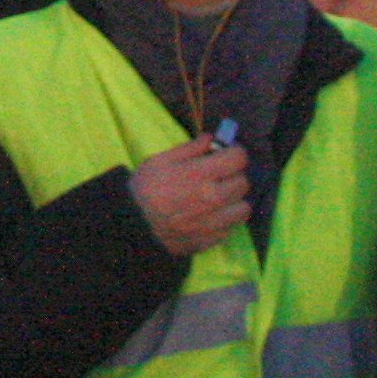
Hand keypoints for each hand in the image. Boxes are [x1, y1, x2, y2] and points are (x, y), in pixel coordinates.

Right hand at [129, 138, 250, 257]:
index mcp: (201, 174)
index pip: (239, 158)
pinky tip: (209, 215)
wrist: (132, 225)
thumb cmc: (144, 188)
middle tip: (218, 176)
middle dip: (233, 175)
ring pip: (244, 207)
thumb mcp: (160, 160)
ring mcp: (216, 221)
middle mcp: (214, 198)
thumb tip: (212, 139)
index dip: (234, 152)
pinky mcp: (213, 239)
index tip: (225, 154)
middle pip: (244, 182)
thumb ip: (190, 148)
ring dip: (234, 200)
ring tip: (218, 198)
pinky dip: (225, 219)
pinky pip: (232, 226)